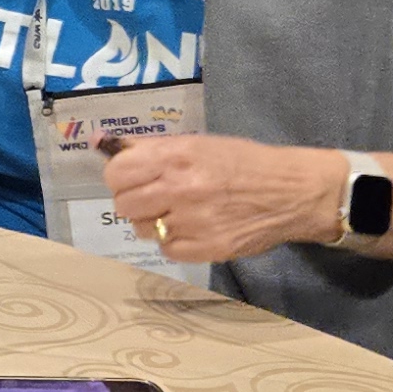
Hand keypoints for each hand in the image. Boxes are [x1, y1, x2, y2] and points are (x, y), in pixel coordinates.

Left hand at [100, 136, 348, 264]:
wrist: (292, 191)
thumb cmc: (243, 162)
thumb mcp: (197, 143)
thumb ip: (150, 147)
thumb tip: (100, 142)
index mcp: (175, 156)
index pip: (116, 173)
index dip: (121, 177)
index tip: (135, 178)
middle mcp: (178, 188)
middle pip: (124, 205)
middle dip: (136, 201)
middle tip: (158, 197)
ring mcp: (191, 222)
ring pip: (143, 229)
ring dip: (155, 222)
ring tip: (181, 212)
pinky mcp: (205, 249)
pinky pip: (167, 249)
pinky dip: (175, 241)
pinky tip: (195, 228)